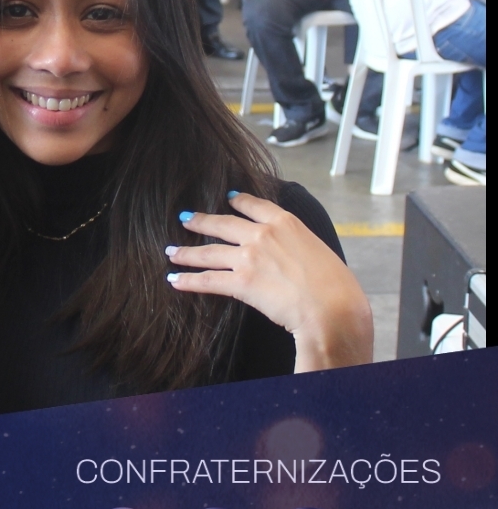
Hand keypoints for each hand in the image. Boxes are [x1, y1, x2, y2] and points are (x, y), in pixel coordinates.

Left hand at [165, 193, 372, 372]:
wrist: (332, 310)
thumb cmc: (337, 287)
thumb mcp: (321, 252)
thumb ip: (300, 247)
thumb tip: (296, 255)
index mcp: (287, 223)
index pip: (255, 205)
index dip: (239, 201)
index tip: (228, 198)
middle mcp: (263, 234)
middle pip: (223, 224)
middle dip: (201, 222)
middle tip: (185, 219)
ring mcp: (249, 257)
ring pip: (209, 252)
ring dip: (187, 253)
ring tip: (171, 252)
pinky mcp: (241, 282)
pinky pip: (208, 280)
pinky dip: (189, 280)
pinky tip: (175, 279)